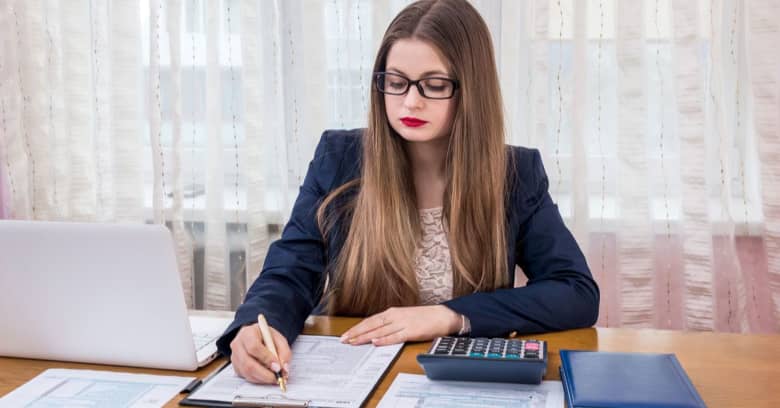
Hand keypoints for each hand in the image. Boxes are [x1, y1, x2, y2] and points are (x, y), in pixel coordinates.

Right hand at [230, 323, 291, 383]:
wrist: (257, 338)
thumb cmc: (267, 338)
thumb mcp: (279, 340)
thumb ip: (284, 352)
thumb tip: (284, 369)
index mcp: (248, 333)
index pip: (254, 347)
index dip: (266, 359)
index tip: (277, 367)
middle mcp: (238, 345)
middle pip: (248, 364)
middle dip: (265, 374)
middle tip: (277, 378)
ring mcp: (235, 357)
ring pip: (247, 372)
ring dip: (262, 379)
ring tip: (274, 378)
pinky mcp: (236, 367)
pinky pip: (246, 377)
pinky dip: (258, 380)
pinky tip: (266, 377)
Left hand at [339, 305, 461, 345]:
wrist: (443, 315)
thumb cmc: (424, 317)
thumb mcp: (403, 317)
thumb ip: (390, 324)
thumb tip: (375, 333)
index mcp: (392, 312)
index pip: (370, 321)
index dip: (357, 328)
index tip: (346, 334)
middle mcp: (395, 316)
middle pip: (371, 325)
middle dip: (356, 333)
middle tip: (343, 339)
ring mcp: (403, 323)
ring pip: (380, 331)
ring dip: (365, 337)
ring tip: (353, 342)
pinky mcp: (412, 331)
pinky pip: (396, 336)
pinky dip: (385, 339)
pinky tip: (376, 342)